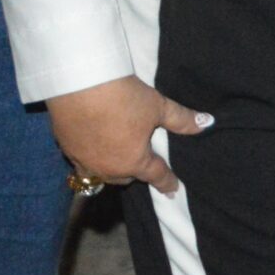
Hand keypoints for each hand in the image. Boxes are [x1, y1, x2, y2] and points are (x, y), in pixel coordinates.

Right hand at [45, 75, 211, 195]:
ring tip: (118, 155)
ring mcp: (85, 162)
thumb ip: (181, 119)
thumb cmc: (124, 97)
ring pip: (102, 175)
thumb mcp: (158, 106)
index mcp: (135, 161)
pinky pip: (81, 163)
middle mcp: (109, 169)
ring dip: (112, 168)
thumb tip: (207, 124)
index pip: (157, 175)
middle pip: (127, 177)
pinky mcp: (66, 148)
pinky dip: (90, 159)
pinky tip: (92, 146)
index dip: (167, 182)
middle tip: (142, 157)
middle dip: (136, 171)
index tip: (172, 189)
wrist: (80, 84)